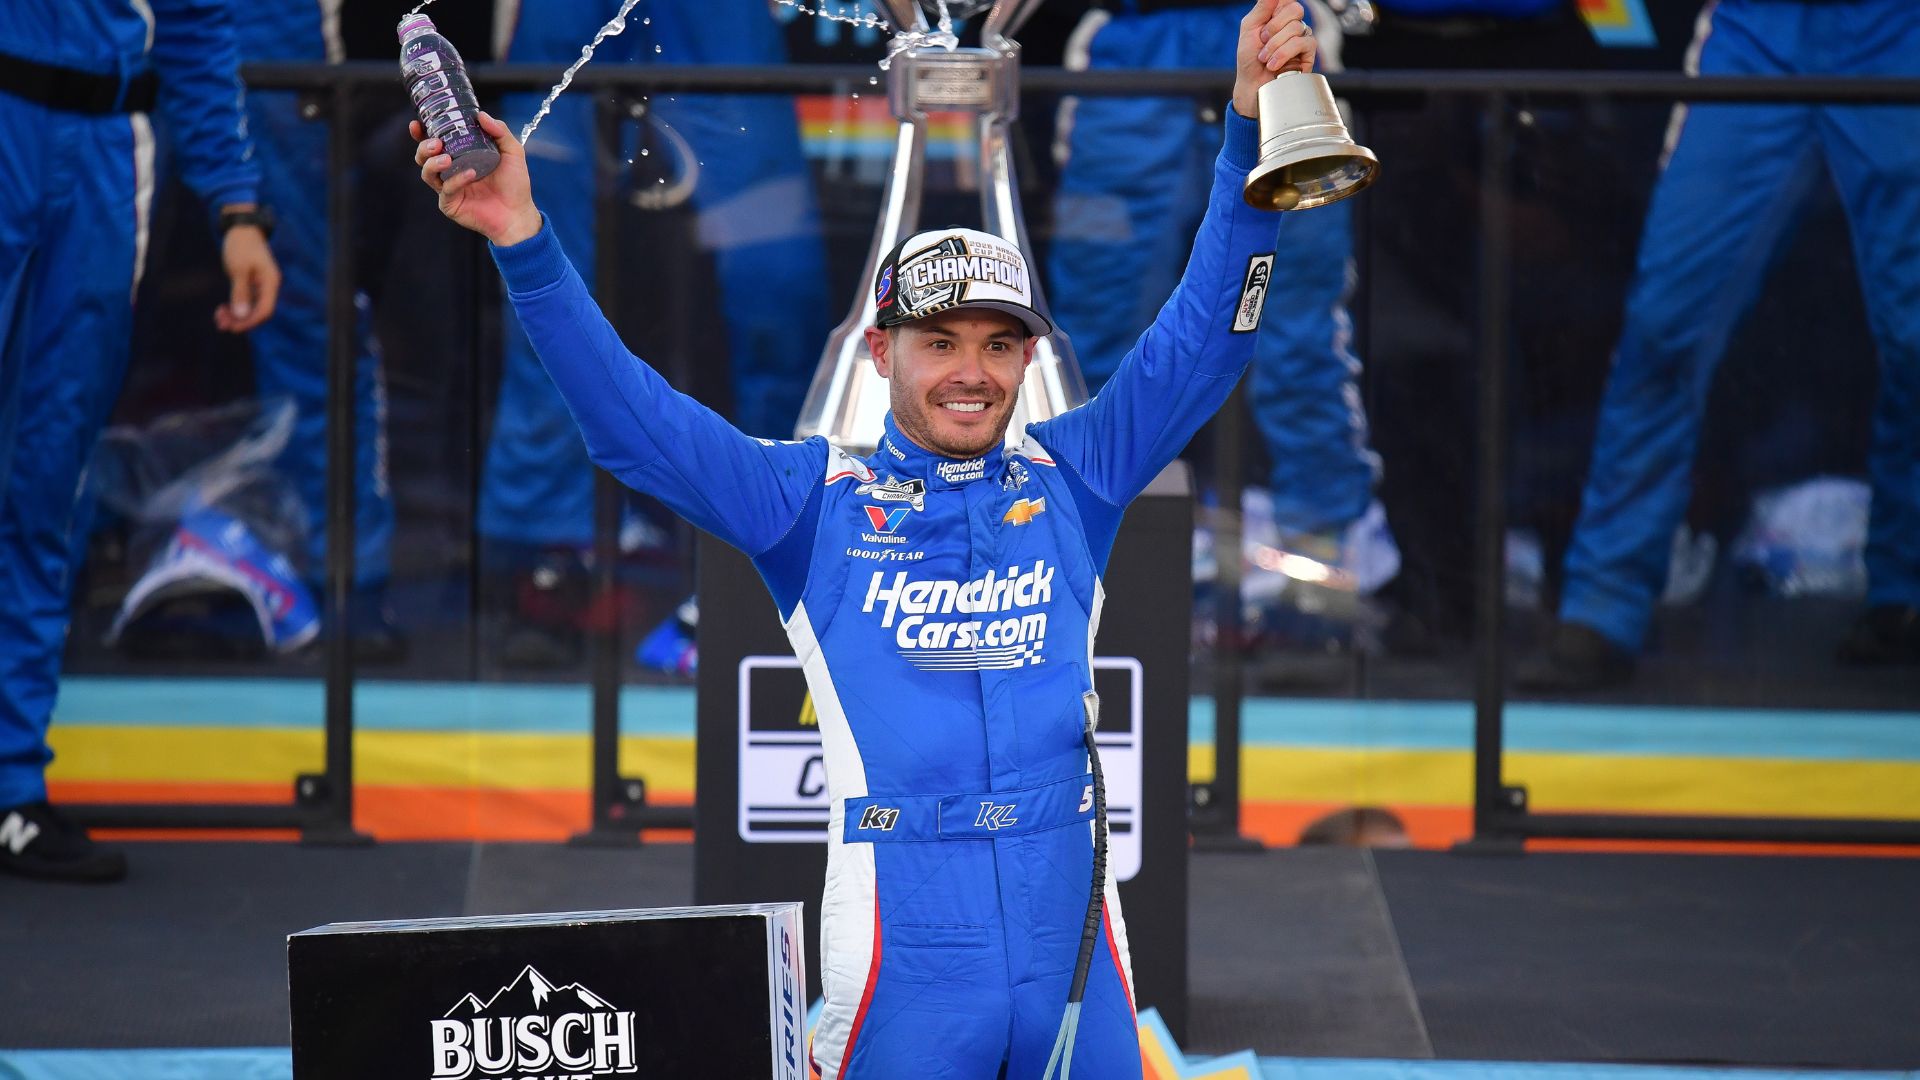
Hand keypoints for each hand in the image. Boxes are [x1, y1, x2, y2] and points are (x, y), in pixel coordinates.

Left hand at [215, 213, 279, 332]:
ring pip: (250, 308)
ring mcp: (259, 286)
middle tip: (221, 324)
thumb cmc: (241, 245)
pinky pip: (245, 302)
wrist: (241, 229)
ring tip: (219, 318)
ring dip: (236, 316)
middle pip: (258, 312)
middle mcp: (268, 287)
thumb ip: (240, 292)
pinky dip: (234, 308)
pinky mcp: (251, 285)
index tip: (232, 327)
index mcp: (270, 283)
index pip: (264, 310)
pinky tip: (222, 310)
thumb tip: (241, 315)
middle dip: (240, 320)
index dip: (249, 321)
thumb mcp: (238, 268)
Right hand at [413, 111, 541, 246]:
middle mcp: (450, 171)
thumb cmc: (514, 184)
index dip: (422, 133)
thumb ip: (500, 131)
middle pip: (424, 157)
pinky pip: (446, 190)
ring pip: (427, 173)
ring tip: (447, 158)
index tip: (417, 124)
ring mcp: (448, 188)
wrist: (518, 213)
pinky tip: (470, 175)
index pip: (435, 141)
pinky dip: (456, 180)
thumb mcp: (512, 152)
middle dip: (424, 147)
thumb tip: (481, 115)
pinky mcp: (450, 204)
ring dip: (433, 163)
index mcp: (460, 156)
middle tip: (436, 143)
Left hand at [1233, 0, 1316, 119]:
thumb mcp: (1249, 28)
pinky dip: (1284, 54)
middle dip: (1273, 27)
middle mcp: (1293, 23)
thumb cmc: (1249, 59)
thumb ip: (1262, 7)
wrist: (1252, 85)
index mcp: (1278, 14)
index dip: (1279, 6)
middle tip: (1262, 41)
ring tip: (1265, 58)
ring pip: (1296, 28)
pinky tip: (1274, 65)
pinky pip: (1303, 43)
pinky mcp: (1309, 53)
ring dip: (1275, 45)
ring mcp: (1302, 37)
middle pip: (1295, 9)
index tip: (1267, 20)